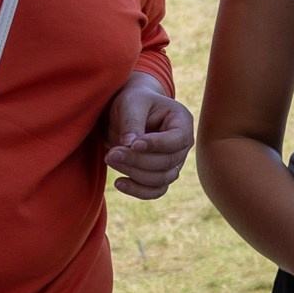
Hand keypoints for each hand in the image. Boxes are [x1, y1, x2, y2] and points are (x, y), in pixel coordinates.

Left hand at [102, 73, 194, 199]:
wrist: (126, 111)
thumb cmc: (132, 101)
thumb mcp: (131, 103)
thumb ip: (131, 122)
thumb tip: (129, 145)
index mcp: (182, 121)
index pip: (177, 140)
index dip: (156, 145)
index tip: (132, 143)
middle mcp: (182, 144)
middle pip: (167, 163)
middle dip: (138, 160)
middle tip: (111, 153)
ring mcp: (174, 162)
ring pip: (161, 179)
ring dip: (134, 174)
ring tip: (110, 159)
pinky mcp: (161, 175)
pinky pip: (156, 191)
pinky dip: (138, 191)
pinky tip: (119, 182)